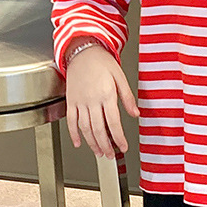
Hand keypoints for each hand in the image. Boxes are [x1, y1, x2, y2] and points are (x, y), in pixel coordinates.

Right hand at [64, 42, 138, 157]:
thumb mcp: (120, 76)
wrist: (82, 51)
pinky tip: (79, 142)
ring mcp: (80, 102)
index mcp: (106, 94)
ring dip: (92, 143)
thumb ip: (127, 96)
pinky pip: (71, 121)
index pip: (113, 122)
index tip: (123, 146)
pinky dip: (74, 134)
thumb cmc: (101, 61)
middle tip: (110, 155)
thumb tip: (135, 113)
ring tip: (99, 152)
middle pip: (98, 129)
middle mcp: (92, 100)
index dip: (118, 137)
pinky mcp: (71, 101)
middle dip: (105, 145)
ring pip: (85, 128)